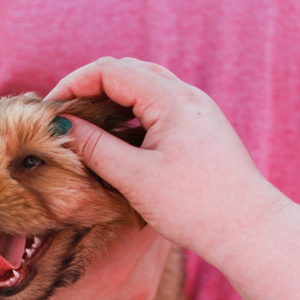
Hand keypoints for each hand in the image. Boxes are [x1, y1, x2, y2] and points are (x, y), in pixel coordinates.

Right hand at [48, 56, 279, 265]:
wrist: (250, 230)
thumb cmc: (194, 205)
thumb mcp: (134, 177)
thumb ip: (94, 146)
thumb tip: (62, 125)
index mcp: (170, 99)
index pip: (110, 70)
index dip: (74, 83)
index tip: (50, 110)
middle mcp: (187, 96)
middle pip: (128, 72)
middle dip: (91, 88)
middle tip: (65, 116)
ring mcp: (198, 112)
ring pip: (145, 89)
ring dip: (112, 101)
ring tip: (87, 127)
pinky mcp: (202, 131)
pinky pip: (160, 109)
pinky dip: (132, 116)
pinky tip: (120, 141)